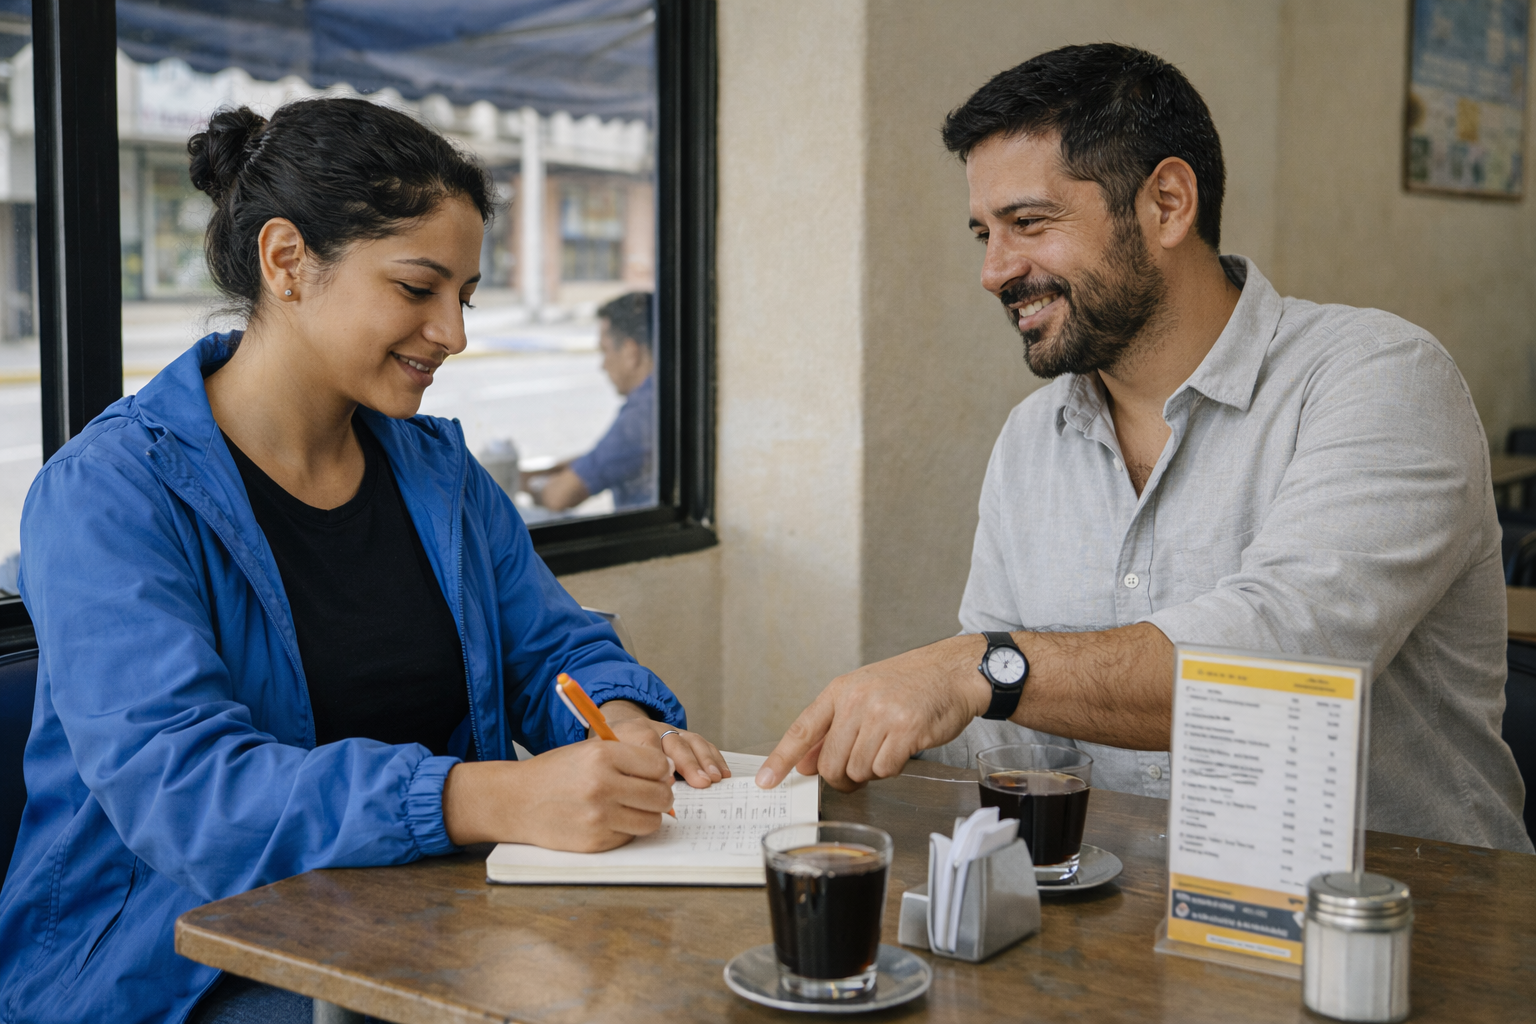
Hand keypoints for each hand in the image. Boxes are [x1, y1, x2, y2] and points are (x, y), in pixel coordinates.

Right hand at [441, 739, 674, 851]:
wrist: (516, 801)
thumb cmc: (556, 773)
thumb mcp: (588, 750)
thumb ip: (628, 758)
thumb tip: (668, 773)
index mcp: (602, 755)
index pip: (658, 765)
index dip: (661, 770)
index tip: (655, 773)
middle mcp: (602, 785)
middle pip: (661, 795)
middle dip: (660, 795)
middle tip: (649, 793)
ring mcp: (598, 817)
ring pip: (652, 821)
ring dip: (647, 815)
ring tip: (630, 808)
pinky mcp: (595, 841)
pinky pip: (630, 837)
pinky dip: (626, 829)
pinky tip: (608, 820)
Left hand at [604, 706, 731, 788]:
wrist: (614, 734)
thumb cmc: (610, 757)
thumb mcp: (606, 763)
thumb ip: (621, 774)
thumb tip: (646, 794)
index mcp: (629, 733)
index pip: (647, 741)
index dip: (660, 762)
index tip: (667, 782)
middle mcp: (652, 728)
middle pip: (673, 741)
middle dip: (689, 763)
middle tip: (700, 782)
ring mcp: (669, 731)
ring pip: (691, 741)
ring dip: (705, 761)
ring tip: (713, 778)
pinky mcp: (683, 737)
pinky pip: (702, 744)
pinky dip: (714, 758)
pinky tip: (721, 772)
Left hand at [756, 635, 991, 792]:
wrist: (952, 672)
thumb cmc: (909, 685)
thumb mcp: (863, 696)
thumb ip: (832, 729)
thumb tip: (805, 764)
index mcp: (839, 691)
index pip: (802, 730)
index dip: (780, 759)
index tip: (766, 782)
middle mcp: (856, 701)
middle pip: (830, 764)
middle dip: (843, 777)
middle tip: (859, 770)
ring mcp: (881, 715)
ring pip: (857, 770)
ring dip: (872, 770)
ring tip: (888, 747)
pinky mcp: (906, 730)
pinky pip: (885, 770)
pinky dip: (893, 768)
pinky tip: (903, 749)